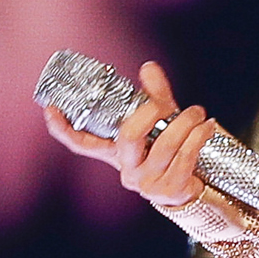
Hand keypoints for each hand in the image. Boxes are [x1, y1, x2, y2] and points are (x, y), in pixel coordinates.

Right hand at [43, 60, 217, 207]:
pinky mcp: (171, 190)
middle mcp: (127, 171)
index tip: (51, 108)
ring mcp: (148, 184)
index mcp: (116, 154)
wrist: (198, 187)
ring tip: (198, 112)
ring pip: (164, 146)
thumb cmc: (173, 152)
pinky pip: (185, 157)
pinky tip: (207, 126)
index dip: (63, 128)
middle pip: (129, 137)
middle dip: (149, 114)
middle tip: (164, 103)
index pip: (83, 143)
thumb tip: (148, 67)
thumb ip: (155, 97)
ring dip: (185, 124)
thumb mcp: (162, 124)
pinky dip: (198, 137)